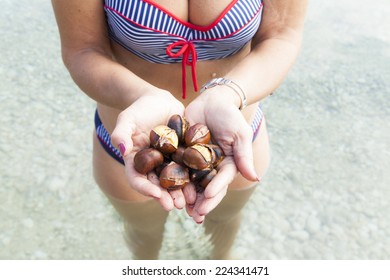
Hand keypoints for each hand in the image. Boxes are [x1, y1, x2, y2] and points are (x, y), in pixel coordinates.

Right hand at [110, 91, 190, 210]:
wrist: (159, 101)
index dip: (145, 189)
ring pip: (174, 181)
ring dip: (180, 192)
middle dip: (165, 196)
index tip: (155, 195)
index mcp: (136, 162)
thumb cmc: (139, 109)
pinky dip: (194, 178)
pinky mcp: (182, 156)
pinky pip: (188, 168)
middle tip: (174, 205)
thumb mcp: (126, 119)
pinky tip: (201, 185)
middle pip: (157, 185)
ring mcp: (168, 162)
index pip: (137, 179)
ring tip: (188, 201)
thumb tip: (121, 149)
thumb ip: (121, 133)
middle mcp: (152, 166)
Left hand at [184, 89, 258, 222]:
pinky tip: (166, 190)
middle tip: (195, 215)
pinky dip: (172, 180)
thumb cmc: (229, 116)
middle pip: (206, 188)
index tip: (209, 198)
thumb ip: (244, 155)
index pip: (221, 181)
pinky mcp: (181, 154)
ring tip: (180, 209)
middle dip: (201, 202)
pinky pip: (176, 169)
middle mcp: (211, 168)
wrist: (211, 101)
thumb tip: (255, 178)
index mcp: (226, 165)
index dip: (216, 191)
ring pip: (190, 183)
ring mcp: (195, 162)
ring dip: (186, 197)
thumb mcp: (239, 134)